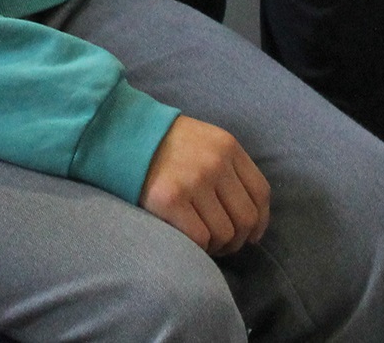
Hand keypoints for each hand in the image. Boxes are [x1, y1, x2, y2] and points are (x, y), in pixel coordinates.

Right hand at [139, 116, 269, 255]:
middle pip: (246, 217)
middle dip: (238, 240)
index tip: (252, 236)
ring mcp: (194, 181)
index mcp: (228, 146)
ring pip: (224, 233)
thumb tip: (252, 220)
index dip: (260, 221)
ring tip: (205, 244)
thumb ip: (229, 169)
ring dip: (217, 246)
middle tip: (223, 245)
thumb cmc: (166, 145)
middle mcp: (215, 163)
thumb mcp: (206, 142)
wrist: (123, 134)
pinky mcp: (170, 199)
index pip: (260, 193)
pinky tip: (190, 242)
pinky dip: (199, 248)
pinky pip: (200, 238)